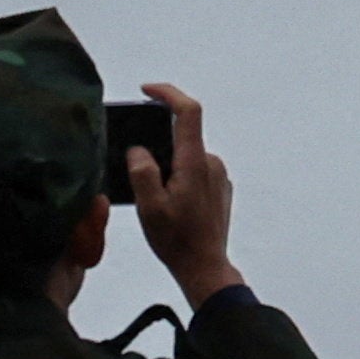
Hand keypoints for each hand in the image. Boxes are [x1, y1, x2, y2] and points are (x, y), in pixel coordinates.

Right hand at [127, 84, 237, 302]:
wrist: (205, 268)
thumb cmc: (176, 241)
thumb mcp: (149, 208)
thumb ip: (142, 172)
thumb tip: (138, 150)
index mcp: (195, 163)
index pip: (187, 112)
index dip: (167, 94)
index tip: (146, 90)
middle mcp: (211, 163)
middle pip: (182, 136)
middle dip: (157, 145)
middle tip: (139, 172)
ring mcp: (219, 176)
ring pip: (187, 156)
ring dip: (168, 167)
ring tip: (155, 199)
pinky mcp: (221, 189)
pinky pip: (196, 171)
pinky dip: (179, 177)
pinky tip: (170, 206)